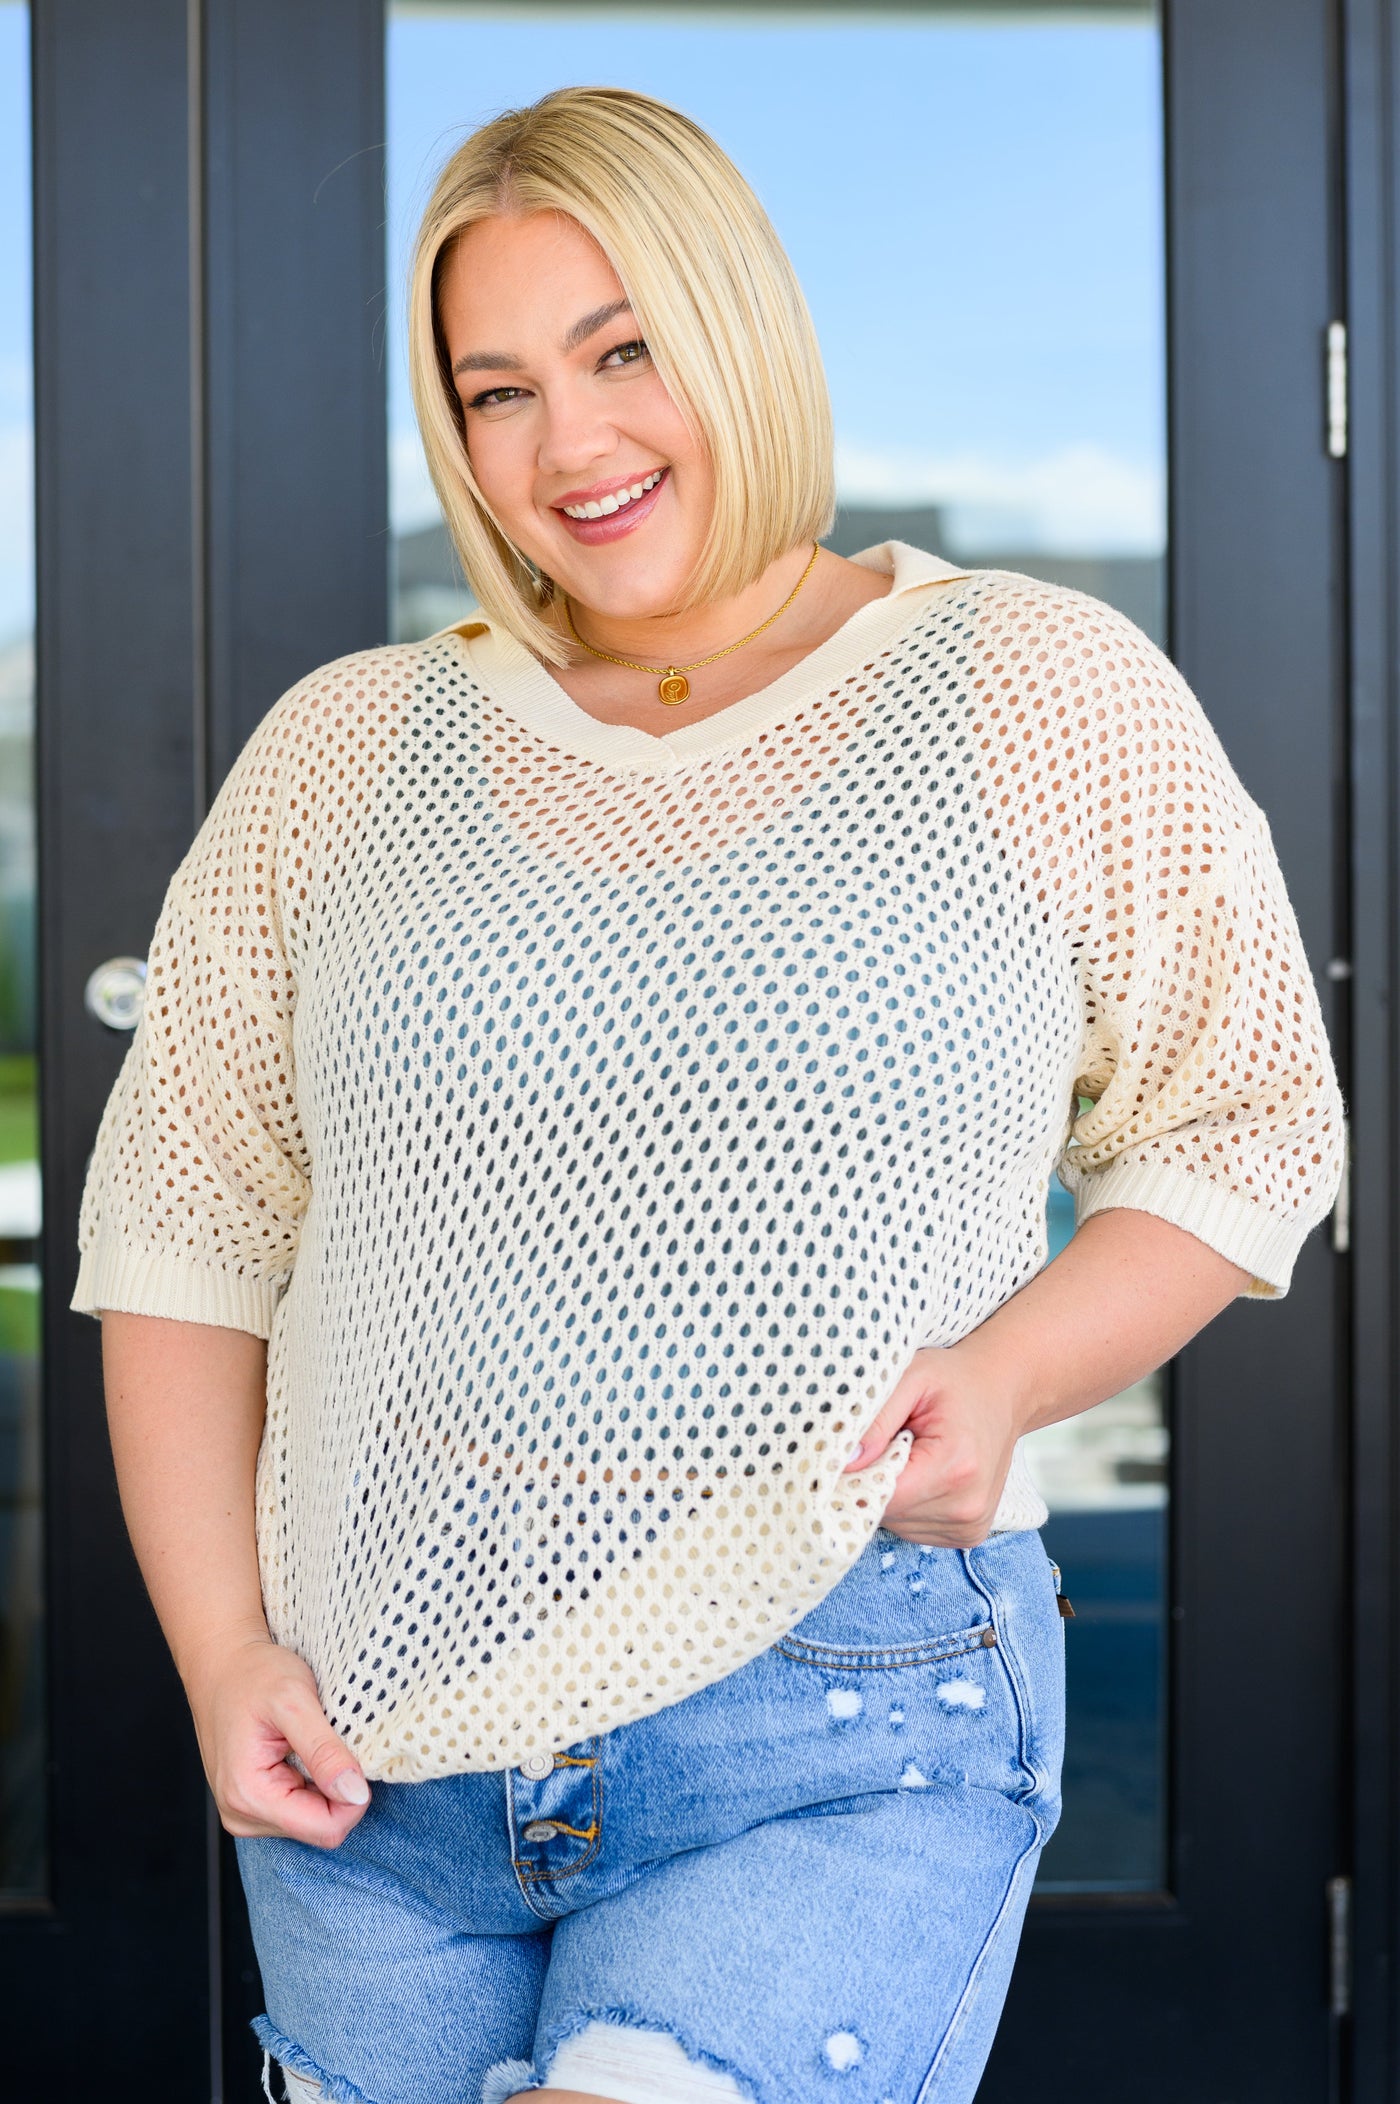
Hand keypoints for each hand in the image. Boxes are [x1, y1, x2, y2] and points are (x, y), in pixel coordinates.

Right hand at [183, 1632, 370, 1847]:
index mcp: (249, 1795)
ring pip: (312, 1820)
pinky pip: (299, 1808)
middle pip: (320, 1827)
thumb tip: (355, 1793)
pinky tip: (300, 1751)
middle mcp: (242, 1814)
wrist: (221, 1664)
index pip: (325, 1829)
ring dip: (324, 1784)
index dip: (354, 1797)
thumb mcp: (295, 1701)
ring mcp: (245, 1812)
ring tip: (309, 1742)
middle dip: (338, 1789)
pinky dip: (312, 1782)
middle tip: (329, 1741)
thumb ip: (324, 1751)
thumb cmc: (253, 1675)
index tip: (355, 1755)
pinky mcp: (252, 1804)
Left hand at [844, 1344, 1025, 1547]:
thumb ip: (876, 1419)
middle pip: (885, 1512)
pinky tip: (922, 1472)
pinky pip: (913, 1528)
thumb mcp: (912, 1377)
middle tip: (886, 1441)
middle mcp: (967, 1507)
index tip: (849, 1449)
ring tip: (909, 1453)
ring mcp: (970, 1526)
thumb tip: (845, 1463)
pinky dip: (907, 1503)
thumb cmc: (955, 1381)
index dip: (854, 1474)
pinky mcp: (968, 1534)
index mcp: (955, 1467)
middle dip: (872, 1479)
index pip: (879, 1495)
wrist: (1004, 1392)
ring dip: (890, 1492)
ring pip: (896, 1523)